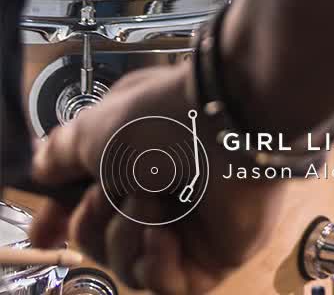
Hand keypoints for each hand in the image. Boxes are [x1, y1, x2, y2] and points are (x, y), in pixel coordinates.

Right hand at [26, 62, 285, 293]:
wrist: (227, 122)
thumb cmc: (163, 118)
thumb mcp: (91, 130)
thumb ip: (62, 155)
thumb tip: (45, 171)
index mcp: (138, 168)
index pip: (89, 213)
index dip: (62, 226)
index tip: (44, 235)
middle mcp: (165, 198)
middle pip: (103, 247)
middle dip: (94, 224)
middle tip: (110, 194)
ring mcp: (193, 230)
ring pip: (131, 269)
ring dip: (127, 236)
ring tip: (152, 200)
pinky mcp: (219, 256)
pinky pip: (169, 285)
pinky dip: (158, 264)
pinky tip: (166, 234)